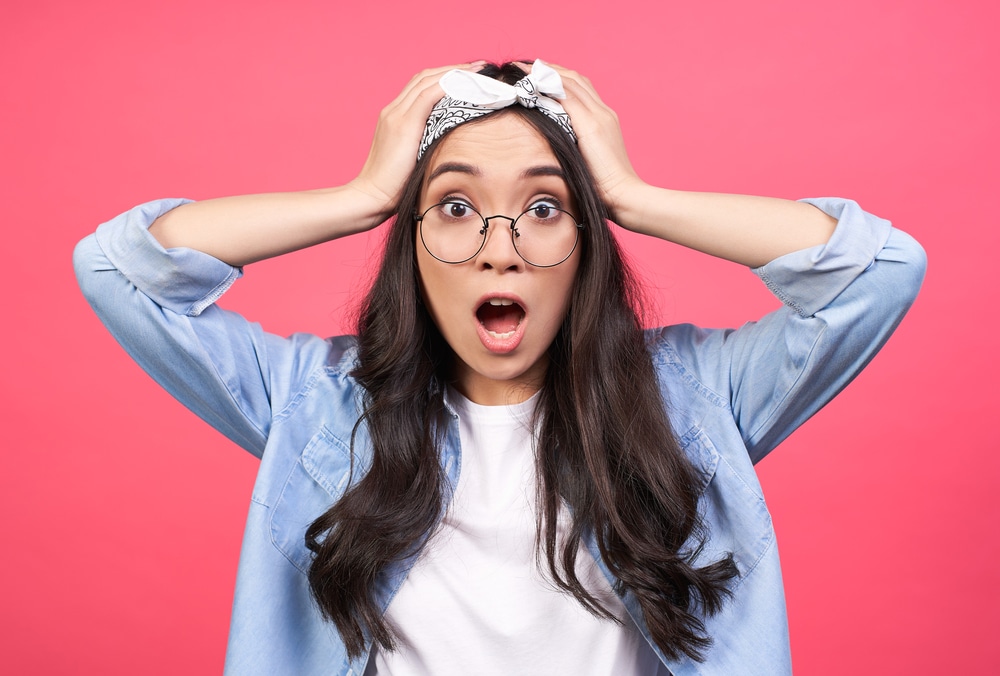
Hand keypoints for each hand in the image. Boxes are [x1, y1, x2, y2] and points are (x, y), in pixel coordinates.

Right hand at [348, 62, 485, 225]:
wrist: (371, 197)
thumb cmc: (394, 189)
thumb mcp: (414, 161)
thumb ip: (427, 148)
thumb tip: (452, 148)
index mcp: (394, 118)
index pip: (421, 86)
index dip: (444, 77)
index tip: (468, 77)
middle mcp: (393, 111)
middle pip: (425, 77)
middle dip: (453, 70)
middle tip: (478, 68)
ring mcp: (396, 115)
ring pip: (427, 81)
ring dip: (454, 73)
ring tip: (478, 72)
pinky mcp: (403, 124)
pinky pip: (429, 95)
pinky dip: (448, 85)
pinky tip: (466, 84)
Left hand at [522, 62, 645, 223]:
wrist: (625, 195)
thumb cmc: (606, 188)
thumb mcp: (589, 161)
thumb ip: (576, 148)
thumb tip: (555, 147)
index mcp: (605, 120)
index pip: (582, 89)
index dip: (560, 78)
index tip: (540, 75)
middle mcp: (603, 112)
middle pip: (576, 79)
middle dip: (551, 70)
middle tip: (527, 66)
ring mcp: (599, 117)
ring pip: (570, 83)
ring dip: (546, 73)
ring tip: (524, 70)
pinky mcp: (591, 126)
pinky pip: (567, 97)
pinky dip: (549, 87)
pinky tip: (531, 84)